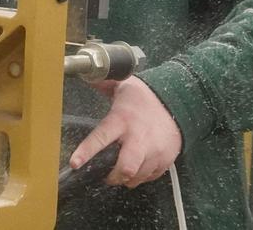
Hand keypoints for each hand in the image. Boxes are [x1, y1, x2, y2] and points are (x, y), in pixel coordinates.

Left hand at [68, 76, 182, 187]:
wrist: (177, 103)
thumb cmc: (144, 98)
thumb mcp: (123, 86)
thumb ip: (103, 83)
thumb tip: (85, 74)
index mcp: (122, 120)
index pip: (101, 138)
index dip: (86, 152)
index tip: (74, 164)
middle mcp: (138, 137)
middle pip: (124, 168)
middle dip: (113, 176)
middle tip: (107, 175)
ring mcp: (154, 150)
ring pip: (136, 177)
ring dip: (127, 177)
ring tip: (123, 169)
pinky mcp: (165, 160)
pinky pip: (149, 178)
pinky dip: (141, 176)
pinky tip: (139, 165)